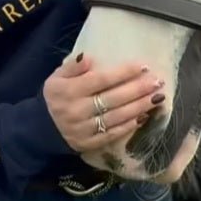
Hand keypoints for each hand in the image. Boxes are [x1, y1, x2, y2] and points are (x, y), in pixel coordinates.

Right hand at [43, 52, 164, 151]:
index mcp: (68, 91)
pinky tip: (144, 116)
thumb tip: (88, 57)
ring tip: (157, 97)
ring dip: (139, 107)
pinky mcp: (89, 143)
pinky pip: (113, 134)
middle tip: (158, 82)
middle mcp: (77, 110)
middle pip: (113, 98)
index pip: (101, 80)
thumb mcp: (57, 77)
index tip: (143, 66)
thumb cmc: (57, 97)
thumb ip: (72, 66)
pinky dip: (129, 125)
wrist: (43, 128)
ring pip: (116, 117)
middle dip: (138, 89)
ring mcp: (84, 129)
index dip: (123, 73)